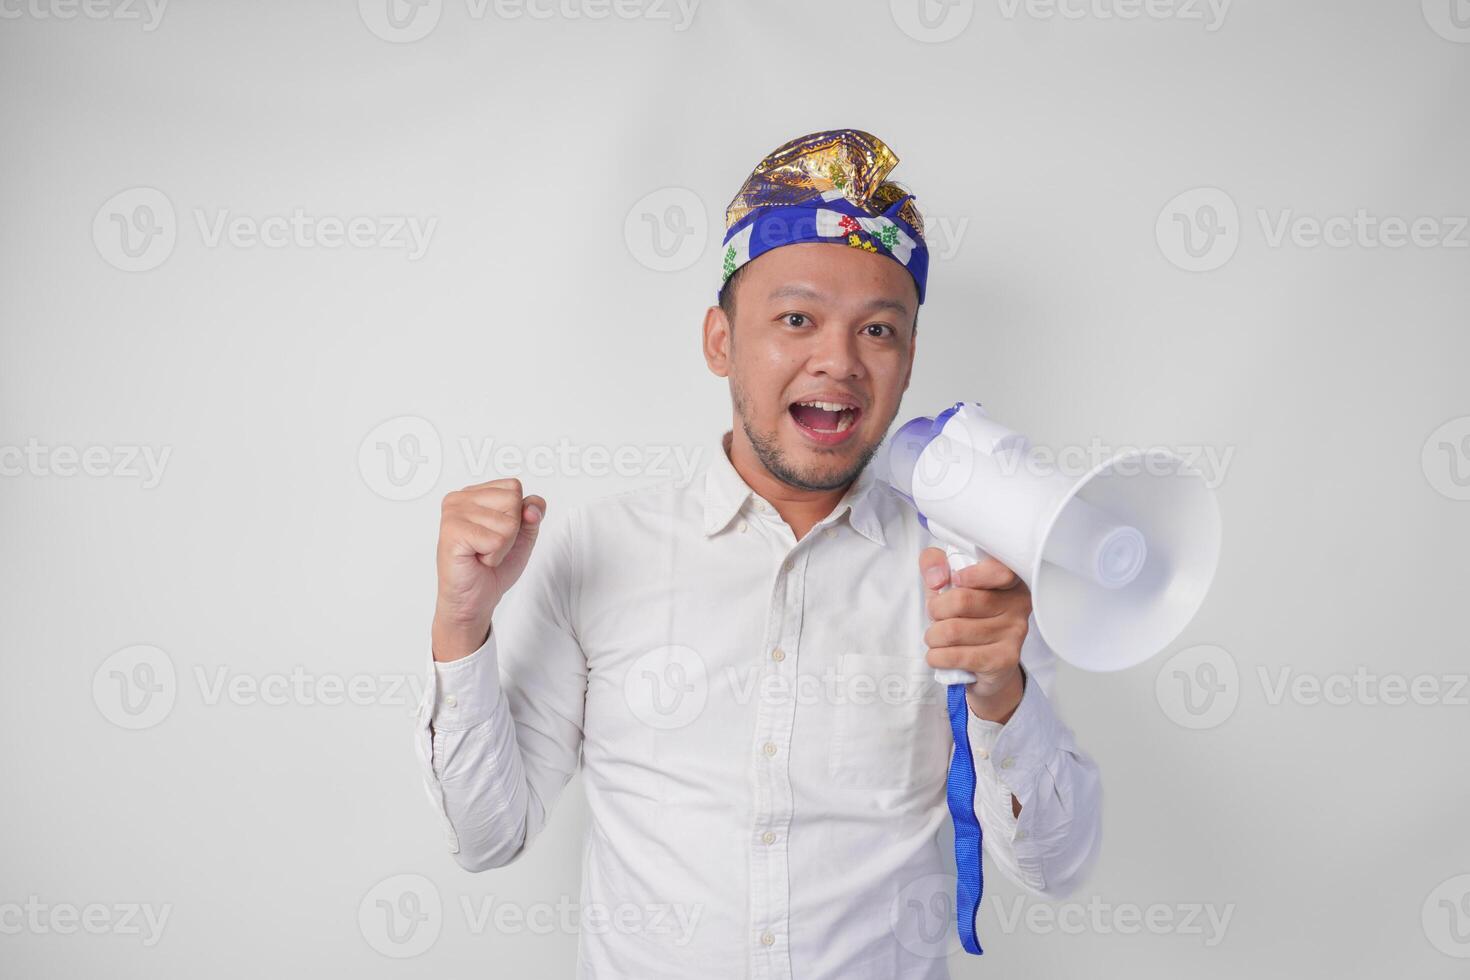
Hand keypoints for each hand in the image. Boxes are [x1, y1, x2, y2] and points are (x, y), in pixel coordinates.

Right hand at [432, 477, 545, 661]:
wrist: (473, 600)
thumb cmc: (493, 567)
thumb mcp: (523, 535)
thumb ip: (533, 513)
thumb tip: (531, 508)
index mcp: (473, 493)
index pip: (514, 487)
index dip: (517, 516)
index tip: (497, 534)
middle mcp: (459, 498)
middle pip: (513, 501)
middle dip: (511, 531)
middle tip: (489, 547)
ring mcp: (453, 513)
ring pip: (508, 522)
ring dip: (502, 546)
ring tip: (482, 554)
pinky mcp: (452, 532)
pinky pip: (497, 540)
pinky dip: (494, 556)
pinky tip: (477, 559)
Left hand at [919, 548, 1030, 723]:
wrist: (984, 667)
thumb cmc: (965, 619)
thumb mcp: (946, 585)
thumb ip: (934, 564)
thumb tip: (937, 579)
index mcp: (1008, 581)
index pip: (998, 570)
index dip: (970, 575)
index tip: (955, 581)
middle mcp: (1017, 605)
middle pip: (962, 600)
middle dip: (935, 611)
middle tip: (936, 618)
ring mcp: (1014, 633)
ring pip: (953, 630)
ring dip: (933, 637)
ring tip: (937, 639)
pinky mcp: (1004, 660)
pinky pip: (956, 656)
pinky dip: (937, 657)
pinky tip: (939, 656)